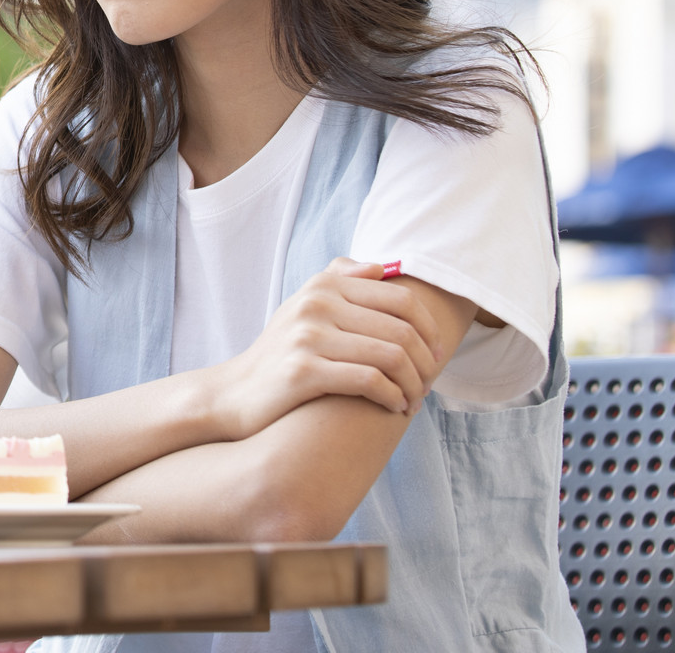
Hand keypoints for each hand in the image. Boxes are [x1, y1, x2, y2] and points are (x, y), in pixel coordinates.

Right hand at [209, 259, 446, 439]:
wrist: (236, 391)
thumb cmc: (282, 352)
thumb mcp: (305, 307)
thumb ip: (339, 280)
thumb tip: (382, 267)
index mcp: (323, 285)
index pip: (402, 299)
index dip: (431, 329)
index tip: (437, 354)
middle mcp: (315, 304)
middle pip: (402, 330)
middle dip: (427, 362)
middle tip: (428, 384)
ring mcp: (307, 336)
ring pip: (391, 356)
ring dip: (414, 384)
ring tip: (414, 399)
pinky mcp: (303, 371)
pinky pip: (369, 381)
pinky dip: (393, 397)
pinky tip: (395, 407)